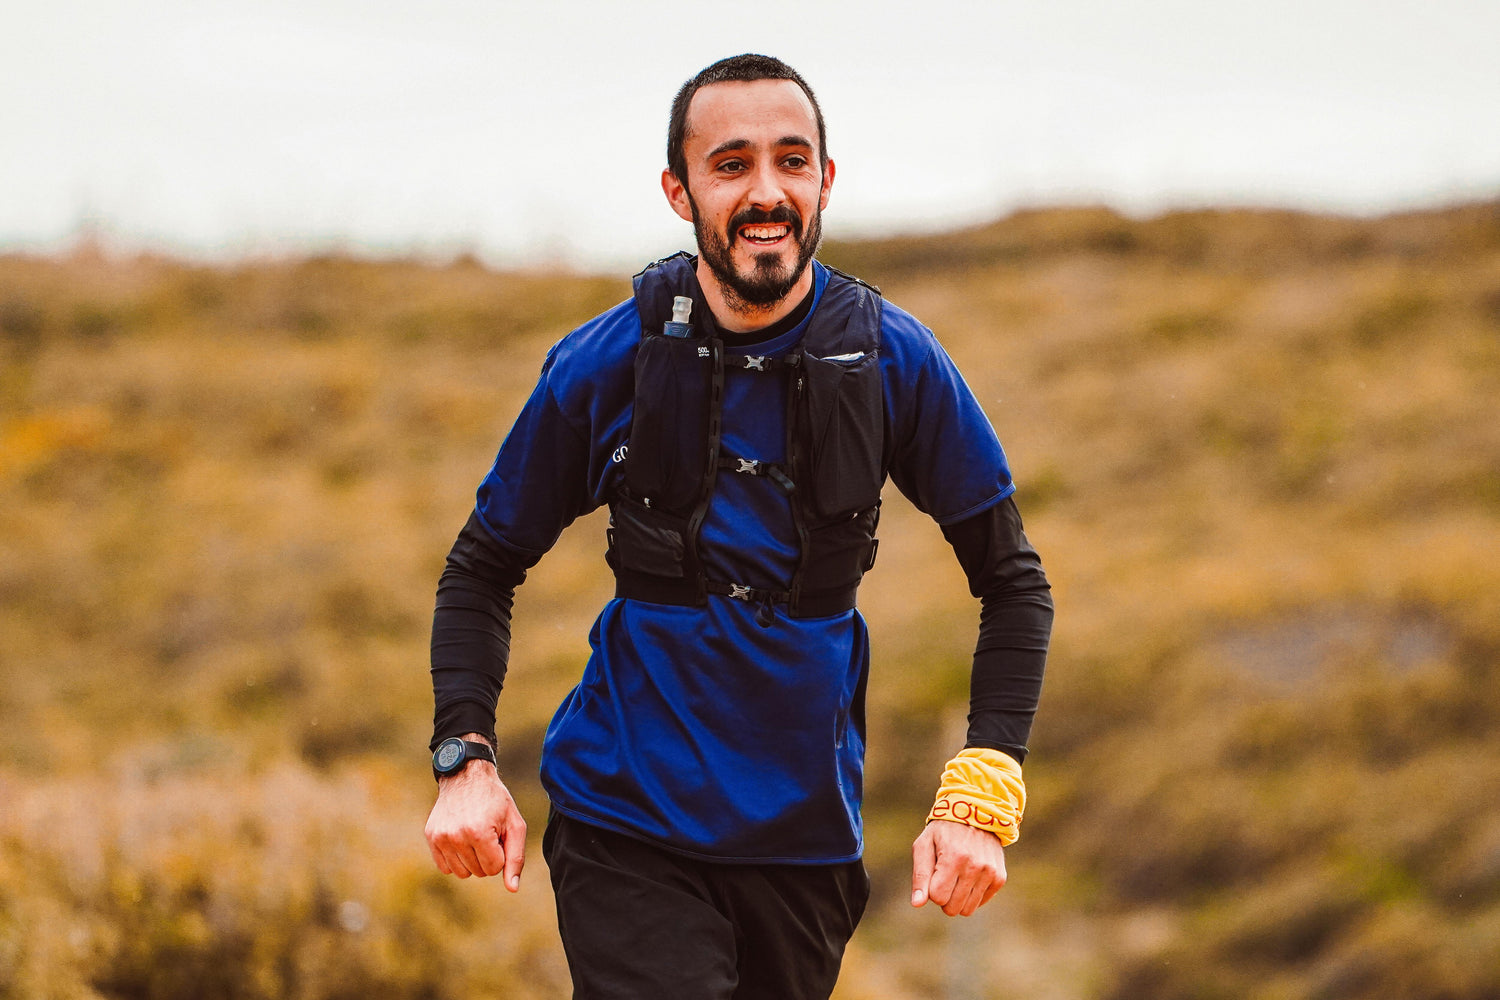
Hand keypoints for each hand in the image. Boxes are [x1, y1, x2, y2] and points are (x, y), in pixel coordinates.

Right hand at [424, 756, 526, 890]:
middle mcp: (456, 837)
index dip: (500, 853)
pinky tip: (461, 840)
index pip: (494, 868)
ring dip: (472, 860)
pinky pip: (445, 867)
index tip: (499, 834)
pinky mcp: (431, 837)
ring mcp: (440, 837)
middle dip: (487, 856)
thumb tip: (512, 888)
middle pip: (478, 872)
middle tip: (487, 831)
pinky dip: (456, 859)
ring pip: (462, 873)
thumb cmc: (495, 800)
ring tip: (474, 835)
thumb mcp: (514, 824)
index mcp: (479, 833)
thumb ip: (516, 857)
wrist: (466, 775)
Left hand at [910, 819, 1006, 915]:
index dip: (932, 889)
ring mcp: (989, 873)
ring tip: (956, 878)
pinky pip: (981, 902)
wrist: (976, 813)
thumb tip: (917, 904)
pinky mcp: (999, 877)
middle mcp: (975, 867)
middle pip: (953, 908)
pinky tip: (969, 877)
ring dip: (958, 899)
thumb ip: (920, 875)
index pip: (938, 897)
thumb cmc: (944, 831)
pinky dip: (972, 895)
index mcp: (953, 858)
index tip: (934, 873)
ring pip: (967, 910)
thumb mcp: (924, 845)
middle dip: (944, 897)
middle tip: (944, 878)